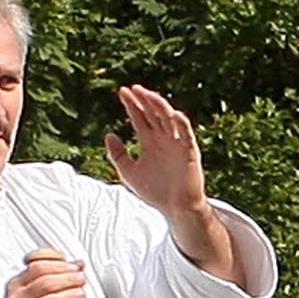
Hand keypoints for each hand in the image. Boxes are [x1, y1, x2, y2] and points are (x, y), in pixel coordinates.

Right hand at [0, 245, 85, 297]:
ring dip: (70, 295)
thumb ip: (54, 272)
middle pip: (46, 283)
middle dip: (68, 279)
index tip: (73, 265)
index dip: (59, 264)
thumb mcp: (33, 287)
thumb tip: (78, 264)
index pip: (38, 266)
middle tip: (80, 278)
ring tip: (80, 293)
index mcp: (18, 284)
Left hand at [105, 84, 206, 218]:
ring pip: (168, 119)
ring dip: (159, 106)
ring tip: (149, 95)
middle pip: (153, 113)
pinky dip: (182, 125)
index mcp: (149, 141)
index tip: (122, 92)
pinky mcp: (189, 152)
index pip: (140, 117)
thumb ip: (118, 155)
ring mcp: (177, 143)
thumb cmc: (154, 191)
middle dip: (144, 100)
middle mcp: (163, 138)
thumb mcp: (129, 173)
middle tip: (134, 88)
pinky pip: (187, 135)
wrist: (175, 208)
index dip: (131, 104)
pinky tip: (174, 115)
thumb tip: (109, 134)